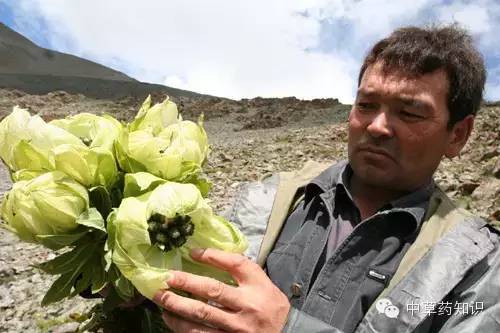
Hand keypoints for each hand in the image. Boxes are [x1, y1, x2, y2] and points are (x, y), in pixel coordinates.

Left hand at [153, 248, 289, 332]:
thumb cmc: (270, 305)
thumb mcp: (263, 283)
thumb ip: (241, 270)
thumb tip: (207, 254)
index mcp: (258, 285)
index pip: (234, 264)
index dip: (212, 256)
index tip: (192, 251)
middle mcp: (248, 305)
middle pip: (213, 290)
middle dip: (186, 282)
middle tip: (166, 277)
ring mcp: (238, 328)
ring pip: (202, 315)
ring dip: (178, 306)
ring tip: (161, 298)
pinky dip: (183, 327)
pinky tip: (171, 319)